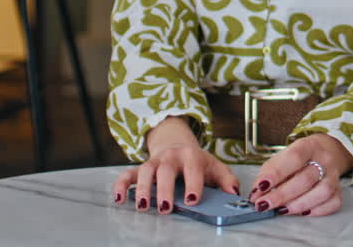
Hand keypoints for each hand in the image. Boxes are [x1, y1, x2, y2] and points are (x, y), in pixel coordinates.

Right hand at [112, 117, 239, 213]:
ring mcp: (154, 162)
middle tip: (165, 207)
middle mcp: (171, 157)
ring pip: (145, 171)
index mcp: (191, 155)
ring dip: (142, 188)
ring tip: (142, 205)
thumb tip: (234, 193)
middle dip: (164, 189)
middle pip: (166, 170)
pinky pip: (127, 174)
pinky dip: (120, 185)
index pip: (193, 169)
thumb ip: (227, 181)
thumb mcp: (215, 167)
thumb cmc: (197, 162)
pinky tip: (119, 198)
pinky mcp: (140, 167)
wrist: (177, 144)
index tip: (192, 199)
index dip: (193, 184)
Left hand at [248, 133, 352, 216]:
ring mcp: (334, 175)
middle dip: (281, 195)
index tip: (260, 187)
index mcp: (307, 146)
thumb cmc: (300, 156)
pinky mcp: (339, 189)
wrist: (327, 150)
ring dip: (298, 204)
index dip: (276, 174)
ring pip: (322, 192)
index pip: (293, 158)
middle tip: (264, 205)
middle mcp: (324, 159)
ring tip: (281, 210)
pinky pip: (333, 202)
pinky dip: (317, 210)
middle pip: (305, 179)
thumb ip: (269, 173)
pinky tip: (303, 212)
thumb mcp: (282, 157)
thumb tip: (256, 194)